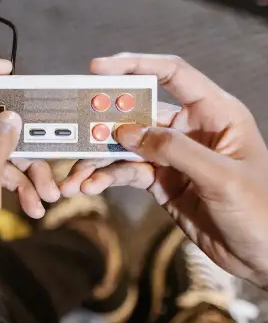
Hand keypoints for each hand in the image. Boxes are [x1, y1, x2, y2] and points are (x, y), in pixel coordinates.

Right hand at [58, 53, 267, 285]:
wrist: (266, 256)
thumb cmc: (263, 210)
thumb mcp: (221, 177)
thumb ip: (174, 150)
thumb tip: (127, 132)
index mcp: (217, 113)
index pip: (173, 75)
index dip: (135, 65)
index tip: (98, 68)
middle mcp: (192, 129)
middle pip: (139, 112)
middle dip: (103, 122)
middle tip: (74, 130)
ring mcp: (175, 157)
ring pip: (126, 147)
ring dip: (97, 160)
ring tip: (74, 177)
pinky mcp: (163, 183)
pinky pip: (127, 173)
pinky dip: (105, 178)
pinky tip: (88, 187)